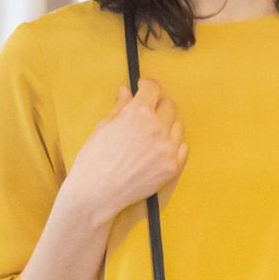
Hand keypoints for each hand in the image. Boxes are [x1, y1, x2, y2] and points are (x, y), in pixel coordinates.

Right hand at [62, 76, 187, 221]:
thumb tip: (126, 92)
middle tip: (148, 113)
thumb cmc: (95, 160)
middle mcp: (157, 128)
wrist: (98, 193)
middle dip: (158, 106)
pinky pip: (183, 149)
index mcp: (138, 113)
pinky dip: (174, 145)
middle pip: (169, 106)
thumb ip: (120, 107)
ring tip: (154, 133)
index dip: (147, 87)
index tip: (143, 89)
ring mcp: (167, 149)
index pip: (153, 89)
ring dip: (168, 126)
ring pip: (178, 127)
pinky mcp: (172, 167)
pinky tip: (161, 149)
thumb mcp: (104, 126)